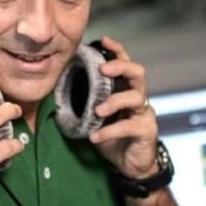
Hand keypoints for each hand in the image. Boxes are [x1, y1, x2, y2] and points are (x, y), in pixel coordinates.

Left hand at [88, 36, 158, 178]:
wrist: (130, 166)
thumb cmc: (113, 137)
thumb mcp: (96, 118)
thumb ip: (86, 102)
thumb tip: (59, 87)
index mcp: (126, 90)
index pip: (125, 63)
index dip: (117, 50)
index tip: (103, 39)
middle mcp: (138, 97)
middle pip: (138, 73)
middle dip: (121, 67)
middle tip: (103, 70)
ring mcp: (145, 114)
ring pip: (136, 97)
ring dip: (114, 101)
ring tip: (97, 111)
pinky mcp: (147, 131)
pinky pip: (129, 126)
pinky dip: (109, 131)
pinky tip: (95, 137)